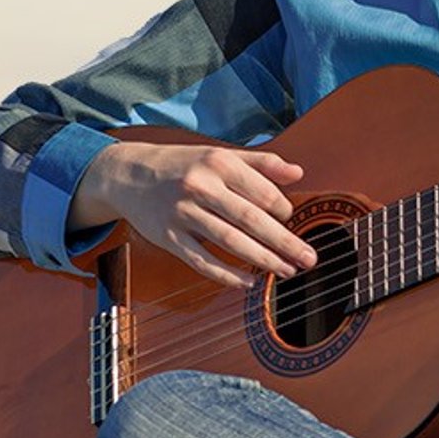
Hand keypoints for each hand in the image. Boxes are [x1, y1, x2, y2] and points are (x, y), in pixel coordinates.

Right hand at [70, 141, 316, 288]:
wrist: (130, 174)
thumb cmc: (185, 165)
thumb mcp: (221, 154)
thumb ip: (262, 163)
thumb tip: (299, 173)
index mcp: (219, 163)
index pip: (261, 191)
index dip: (283, 209)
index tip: (292, 220)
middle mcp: (201, 187)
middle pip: (251, 219)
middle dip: (283, 241)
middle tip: (308, 259)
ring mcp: (182, 214)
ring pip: (229, 242)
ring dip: (262, 259)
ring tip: (286, 271)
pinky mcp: (167, 237)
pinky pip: (201, 261)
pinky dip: (226, 274)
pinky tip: (247, 282)